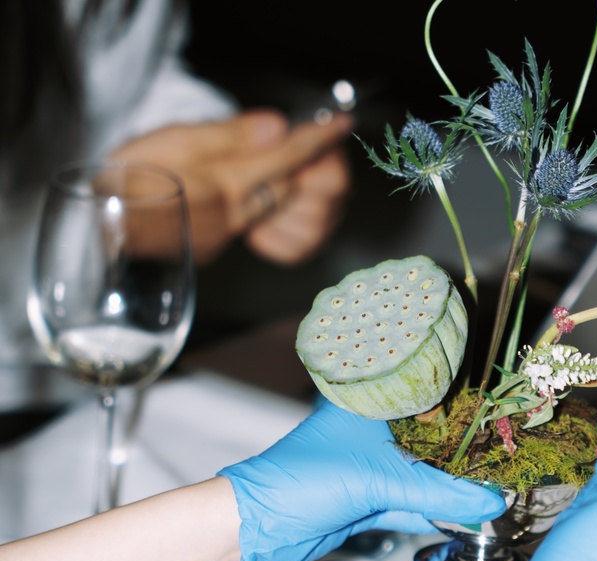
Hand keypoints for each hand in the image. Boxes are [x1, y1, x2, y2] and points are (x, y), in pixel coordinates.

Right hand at [111, 109, 352, 264]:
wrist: (99, 231)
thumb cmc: (127, 179)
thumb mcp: (169, 143)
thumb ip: (226, 137)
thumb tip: (276, 127)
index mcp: (223, 184)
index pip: (283, 157)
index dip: (315, 140)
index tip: (341, 123)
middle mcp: (235, 215)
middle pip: (293, 187)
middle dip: (311, 165)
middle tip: (316, 142)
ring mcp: (231, 235)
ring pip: (285, 209)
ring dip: (293, 187)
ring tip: (280, 169)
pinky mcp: (222, 246)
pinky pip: (267, 228)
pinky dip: (273, 208)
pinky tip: (257, 195)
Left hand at [217, 400, 506, 560]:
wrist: (258, 529)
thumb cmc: (300, 480)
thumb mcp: (377, 481)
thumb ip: (437, 493)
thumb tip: (489, 500)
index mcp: (368, 405)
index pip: (426, 400)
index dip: (463, 410)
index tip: (499, 419)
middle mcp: (369, 431)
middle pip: (427, 441)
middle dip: (462, 453)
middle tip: (502, 455)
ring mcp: (368, 467)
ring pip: (420, 475)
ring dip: (450, 485)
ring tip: (491, 484)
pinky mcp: (367, 499)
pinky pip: (411, 502)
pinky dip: (434, 508)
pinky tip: (463, 509)